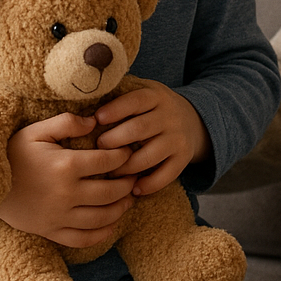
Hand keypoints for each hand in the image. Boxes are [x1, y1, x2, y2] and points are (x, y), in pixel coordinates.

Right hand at [0, 112, 137, 247]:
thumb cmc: (13, 153)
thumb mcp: (37, 130)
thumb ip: (67, 122)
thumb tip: (95, 120)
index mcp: (65, 166)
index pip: (108, 161)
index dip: (124, 156)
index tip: (129, 152)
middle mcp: (65, 194)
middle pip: (111, 192)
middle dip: (128, 183)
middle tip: (135, 175)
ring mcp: (58, 217)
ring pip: (102, 218)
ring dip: (121, 208)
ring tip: (129, 197)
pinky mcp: (50, 232)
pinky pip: (83, 239)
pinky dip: (103, 233)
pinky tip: (112, 223)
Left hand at [94, 78, 211, 195]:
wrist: (193, 120)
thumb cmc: (154, 109)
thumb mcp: (145, 92)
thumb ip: (123, 94)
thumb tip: (87, 99)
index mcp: (156, 96)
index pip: (136, 101)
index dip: (116, 110)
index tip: (97, 118)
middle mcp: (169, 116)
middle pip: (139, 129)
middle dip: (114, 140)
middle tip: (98, 147)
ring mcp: (177, 138)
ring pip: (149, 156)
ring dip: (125, 167)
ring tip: (110, 171)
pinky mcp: (184, 158)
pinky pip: (166, 175)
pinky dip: (148, 185)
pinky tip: (133, 188)